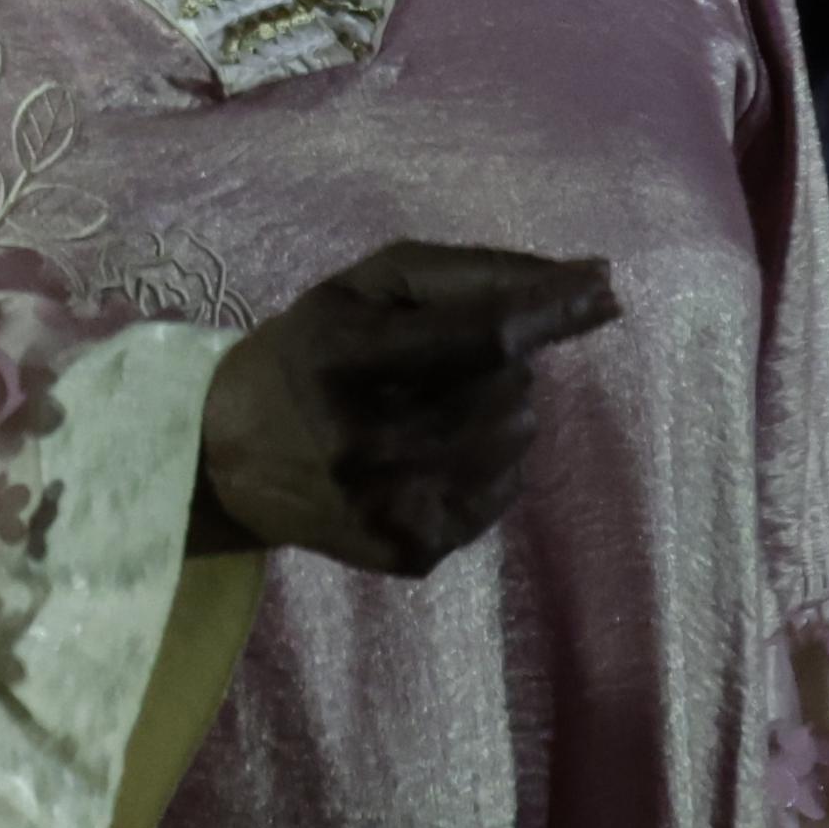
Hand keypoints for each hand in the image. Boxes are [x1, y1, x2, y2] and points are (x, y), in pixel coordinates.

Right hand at [193, 241, 619, 576]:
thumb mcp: (366, 288)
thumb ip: (471, 275)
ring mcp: (391, 507)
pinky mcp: (412, 551)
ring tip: (436, 409)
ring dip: (499, 411)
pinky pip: (507, 489)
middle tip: (444, 366)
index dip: (549, 310)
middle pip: (509, 388)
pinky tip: (435, 454)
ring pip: (518, 438)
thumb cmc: (308, 354)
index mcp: (343, 358)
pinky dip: (490, 461)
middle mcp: (366, 442)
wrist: (226, 460)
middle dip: (502, 364)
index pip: (480, 336)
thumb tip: (591, 278)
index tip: (602, 286)